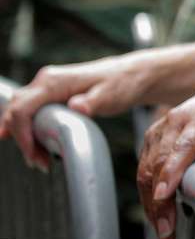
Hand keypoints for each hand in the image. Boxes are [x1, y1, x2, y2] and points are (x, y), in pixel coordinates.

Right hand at [0, 53, 154, 168]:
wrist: (134, 75)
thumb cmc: (123, 84)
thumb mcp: (111, 96)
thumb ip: (92, 102)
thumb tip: (76, 106)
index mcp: (54, 81)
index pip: (21, 109)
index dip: (22, 136)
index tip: (35, 156)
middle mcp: (46, 81)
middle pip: (15, 113)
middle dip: (22, 140)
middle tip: (41, 163)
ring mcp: (47, 86)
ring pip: (20, 113)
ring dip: (25, 138)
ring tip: (43, 159)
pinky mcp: (51, 94)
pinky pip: (29, 112)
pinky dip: (28, 130)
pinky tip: (35, 146)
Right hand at [137, 78, 194, 237]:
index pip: (184, 146)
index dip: (171, 171)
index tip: (164, 195)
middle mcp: (177, 119)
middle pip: (160, 161)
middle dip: (159, 199)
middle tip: (167, 228)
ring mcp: (160, 127)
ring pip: (146, 167)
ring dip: (150, 200)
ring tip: (162, 227)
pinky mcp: (151, 137)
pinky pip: (144, 167)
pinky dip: (147, 191)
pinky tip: (158, 211)